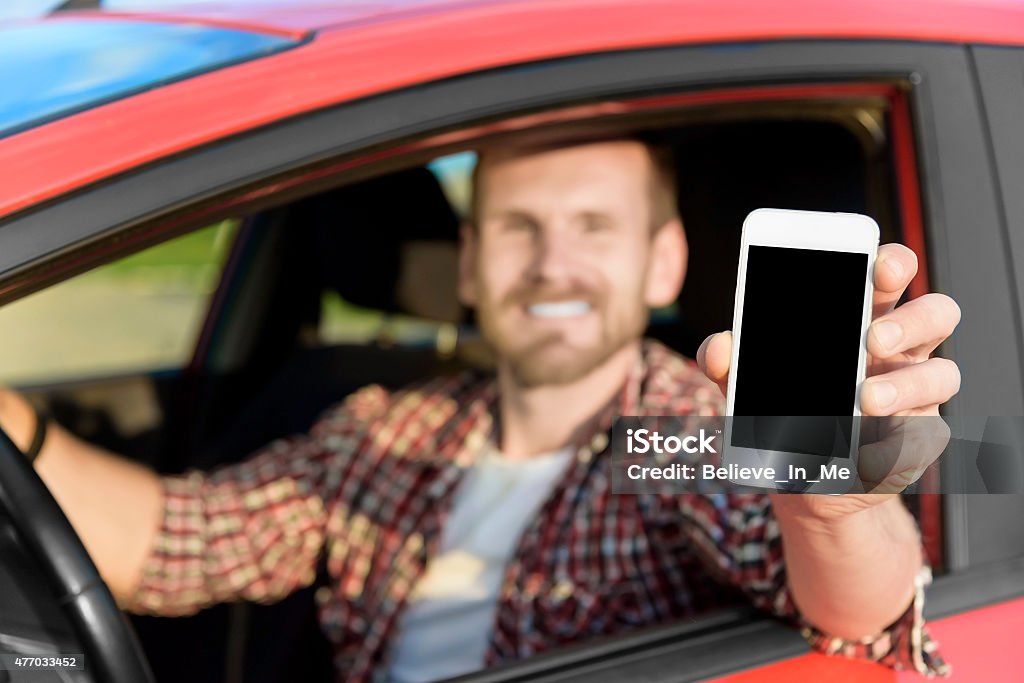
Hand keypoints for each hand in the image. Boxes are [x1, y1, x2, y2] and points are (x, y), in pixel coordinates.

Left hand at [696, 244, 960, 519]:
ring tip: (866, 400)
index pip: (891, 276)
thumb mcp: (748, 383)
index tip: (877, 264)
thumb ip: (730, 361)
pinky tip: (864, 453)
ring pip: (943, 374)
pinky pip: (924, 436)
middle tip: (870, 339)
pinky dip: (895, 443)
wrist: (799, 476)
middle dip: (911, 320)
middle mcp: (900, 350)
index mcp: (862, 317)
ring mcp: (916, 395)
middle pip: (936, 314)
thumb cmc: (781, 408)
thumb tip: (719, 346)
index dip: (893, 262)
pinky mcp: (917, 440)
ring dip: (906, 385)